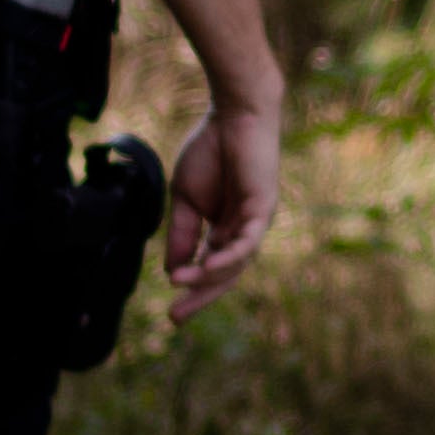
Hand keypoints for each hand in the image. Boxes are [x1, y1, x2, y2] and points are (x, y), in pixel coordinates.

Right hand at [161, 85, 287, 310]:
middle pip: (224, 274)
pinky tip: (208, 266)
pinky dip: (228, 256)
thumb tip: (172, 270)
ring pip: (234, 262)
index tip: (171, 314)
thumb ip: (181, 234)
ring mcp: (255, 222)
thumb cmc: (210, 151)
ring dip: (207, 276)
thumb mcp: (185, 199)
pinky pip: (246, 240)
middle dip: (201, 296)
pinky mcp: (263, 208)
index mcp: (224, 229)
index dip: (191, 290)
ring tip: (180, 284)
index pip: (209, 268)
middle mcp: (242, 230)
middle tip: (176, 318)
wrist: (230, 116)